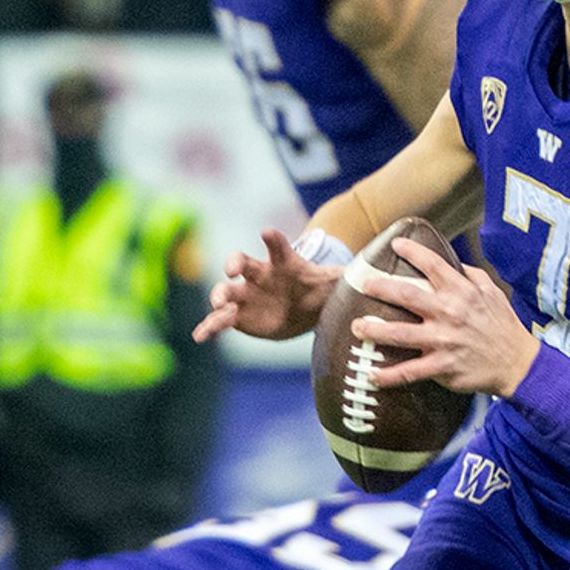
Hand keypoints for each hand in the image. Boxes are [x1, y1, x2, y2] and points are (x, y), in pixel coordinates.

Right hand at [198, 225, 339, 342]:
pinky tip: (200, 336)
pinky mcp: (237, 316)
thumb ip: (345, 275)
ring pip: (227, 292)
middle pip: (243, 264)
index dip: (272, 238)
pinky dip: (209, 327)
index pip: (276, 246)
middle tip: (232, 272)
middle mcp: (258, 275)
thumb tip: (370, 272)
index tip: (267, 232)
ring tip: (217, 306)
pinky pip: (219, 321)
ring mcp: (245, 295)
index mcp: (280, 263)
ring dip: (219, 297)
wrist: (302, 310)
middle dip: (234, 265)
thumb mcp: (333, 282)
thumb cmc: (316, 289)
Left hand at [354, 231, 539, 395]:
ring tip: (357, 327)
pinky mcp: (443, 367)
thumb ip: (470, 275)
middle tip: (364, 285)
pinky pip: (410, 371)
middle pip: (406, 296)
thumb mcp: (492, 293)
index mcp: (461, 292)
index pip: (432, 265)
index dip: (412, 251)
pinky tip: (371, 375)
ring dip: (374, 330)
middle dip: (380, 288)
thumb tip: (451, 262)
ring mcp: (444, 341)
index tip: (395, 245)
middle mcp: (450, 313)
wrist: (518, 364)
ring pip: (400, 334)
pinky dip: (388, 375)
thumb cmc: (503, 326)